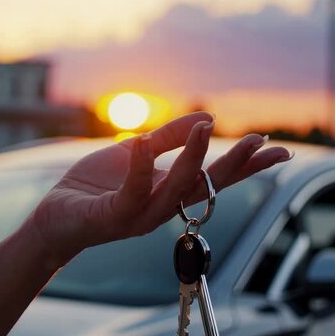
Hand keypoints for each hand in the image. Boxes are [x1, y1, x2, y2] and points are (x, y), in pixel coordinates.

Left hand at [29, 112, 291, 263]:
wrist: (56, 217)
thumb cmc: (96, 186)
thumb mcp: (135, 153)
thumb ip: (167, 139)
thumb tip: (207, 118)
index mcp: (169, 192)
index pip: (214, 178)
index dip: (246, 166)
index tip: (278, 149)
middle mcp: (161, 208)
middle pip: (205, 188)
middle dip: (234, 166)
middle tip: (260, 142)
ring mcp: (139, 216)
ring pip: (173, 191)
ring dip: (192, 160)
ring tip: (205, 128)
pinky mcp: (112, 217)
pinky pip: (130, 193)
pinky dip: (138, 167)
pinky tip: (142, 141)